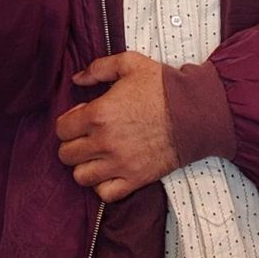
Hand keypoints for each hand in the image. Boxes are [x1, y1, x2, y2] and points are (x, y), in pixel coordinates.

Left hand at [55, 52, 180, 201]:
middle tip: (87, 136)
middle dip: (73, 144)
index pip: (61, 129)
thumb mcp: (130, 63)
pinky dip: (103, 186)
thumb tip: (77, 79)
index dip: (69, 122)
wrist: (196, 112)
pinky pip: (105, 194)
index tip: (83, 117)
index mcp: (98, 114)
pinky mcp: (136, 179)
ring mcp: (120, 164)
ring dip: (85, 166)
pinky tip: (110, 171)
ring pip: (81, 177)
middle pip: (66, 155)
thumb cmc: (164, 87)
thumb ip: (98, 68)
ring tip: (97, 155)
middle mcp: (104, 142)